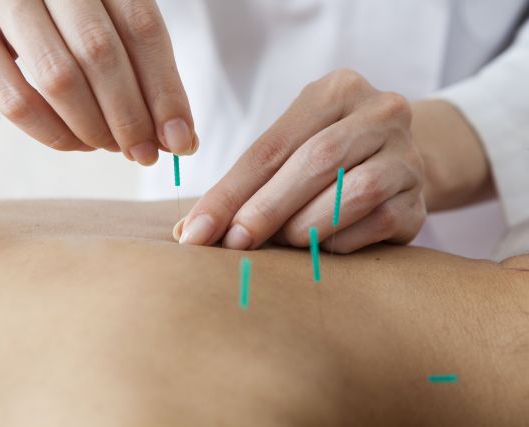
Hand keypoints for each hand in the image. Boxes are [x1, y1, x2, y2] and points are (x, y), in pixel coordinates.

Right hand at [0, 0, 196, 163]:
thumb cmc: (55, 6)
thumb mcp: (100, 14)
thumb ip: (137, 62)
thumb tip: (179, 136)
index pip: (142, 28)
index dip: (166, 91)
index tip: (183, 140)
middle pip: (101, 53)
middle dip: (132, 117)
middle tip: (146, 154)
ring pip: (58, 78)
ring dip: (95, 128)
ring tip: (113, 147)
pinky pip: (15, 100)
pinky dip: (54, 134)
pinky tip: (77, 144)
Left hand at [175, 69, 425, 252]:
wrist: (397, 161)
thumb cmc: (327, 157)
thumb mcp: (289, 151)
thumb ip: (244, 186)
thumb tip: (190, 232)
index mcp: (336, 92)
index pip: (272, 146)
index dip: (230, 192)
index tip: (195, 233)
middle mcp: (380, 113)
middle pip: (317, 161)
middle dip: (267, 208)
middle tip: (234, 244)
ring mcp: (408, 154)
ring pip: (355, 191)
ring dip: (308, 225)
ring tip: (281, 243)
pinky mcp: (421, 197)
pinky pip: (381, 222)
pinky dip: (342, 241)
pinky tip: (321, 249)